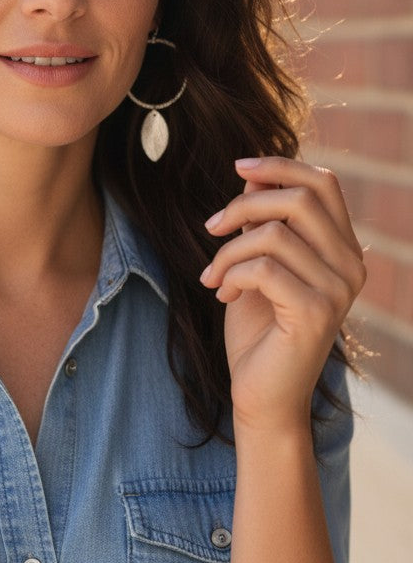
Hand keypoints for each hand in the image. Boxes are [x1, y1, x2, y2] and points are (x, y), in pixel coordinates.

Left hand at [200, 157, 364, 431]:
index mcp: (343, 250)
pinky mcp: (315, 314)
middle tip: (212, 227)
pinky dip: (230, 275)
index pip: (323, 183)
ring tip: (213, 276)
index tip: (238, 168)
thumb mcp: (257, 266)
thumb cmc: (258, 332)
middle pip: (299, 198)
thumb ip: (263, 223)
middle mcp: (351, 266)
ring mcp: (338, 291)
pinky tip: (222, 294)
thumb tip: (253, 174)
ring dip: (227, 251)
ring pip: (272, 234)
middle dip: (245, 203)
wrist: (262, 396)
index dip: (280, 166)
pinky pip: (262, 269)